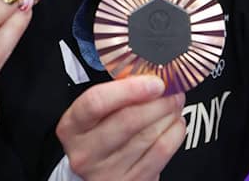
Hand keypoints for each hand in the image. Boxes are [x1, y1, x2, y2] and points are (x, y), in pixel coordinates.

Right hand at [57, 76, 186, 180]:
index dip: (129, 89)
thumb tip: (152, 76)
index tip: (154, 82)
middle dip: (158, 101)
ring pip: (149, 136)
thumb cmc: (99, 133)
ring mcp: (108, 172)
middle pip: (128, 120)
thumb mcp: (96, 114)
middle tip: (172, 90)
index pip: (96, 102)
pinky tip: (175, 123)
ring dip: (169, 115)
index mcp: (72, 127)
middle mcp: (86, 152)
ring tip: (174, 103)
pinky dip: (174, 133)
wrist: (96, 174)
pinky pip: (161, 153)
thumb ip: (117, 94)